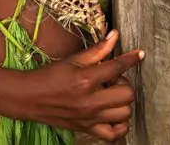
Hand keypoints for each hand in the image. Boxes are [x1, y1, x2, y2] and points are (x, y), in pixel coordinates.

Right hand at [23, 29, 141, 141]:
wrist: (30, 98)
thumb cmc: (51, 76)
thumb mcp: (74, 60)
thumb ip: (98, 50)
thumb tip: (115, 35)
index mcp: (86, 80)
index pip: (117, 67)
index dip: (131, 59)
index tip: (139, 54)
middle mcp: (91, 101)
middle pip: (127, 94)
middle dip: (124, 83)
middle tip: (112, 79)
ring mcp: (90, 118)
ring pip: (125, 114)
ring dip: (123, 103)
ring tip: (111, 95)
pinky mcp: (87, 129)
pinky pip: (114, 135)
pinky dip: (120, 125)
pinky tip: (114, 114)